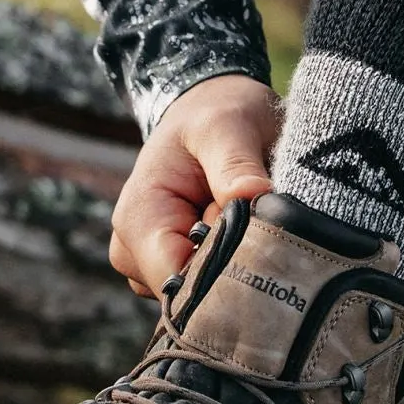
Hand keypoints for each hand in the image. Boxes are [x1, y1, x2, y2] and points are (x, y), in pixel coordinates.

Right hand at [109, 74, 280, 296]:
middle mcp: (135, 251)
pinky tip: (249, 232)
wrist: (209, 108)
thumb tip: (252, 196)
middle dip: (236, 270)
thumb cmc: (215, 113)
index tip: (268, 252)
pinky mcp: (179, 269)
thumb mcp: (227, 125)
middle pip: (192, 295)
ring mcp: (153, 265)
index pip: (177, 282)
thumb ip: (235, 164)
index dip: (226, 276)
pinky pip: (214, 287)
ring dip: (240, 267)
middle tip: (268, 226)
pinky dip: (238, 266)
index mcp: (138, 218)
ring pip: (207, 295)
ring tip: (254, 219)